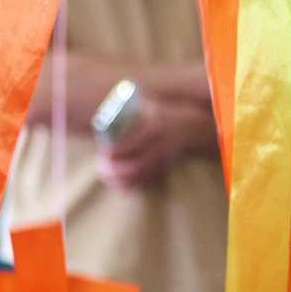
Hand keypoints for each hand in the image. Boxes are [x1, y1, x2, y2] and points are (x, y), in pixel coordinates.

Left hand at [98, 91, 217, 192]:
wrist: (189, 128)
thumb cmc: (159, 113)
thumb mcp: (146, 105)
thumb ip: (127, 109)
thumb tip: (103, 117)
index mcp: (154, 126)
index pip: (133, 142)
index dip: (117, 151)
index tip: (104, 153)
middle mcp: (160, 145)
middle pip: (136, 164)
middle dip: (116, 169)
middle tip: (101, 168)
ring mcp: (164, 159)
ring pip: (141, 176)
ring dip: (122, 180)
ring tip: (106, 176)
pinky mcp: (164, 169)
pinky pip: (147, 182)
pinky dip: (132, 186)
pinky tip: (118, 185)